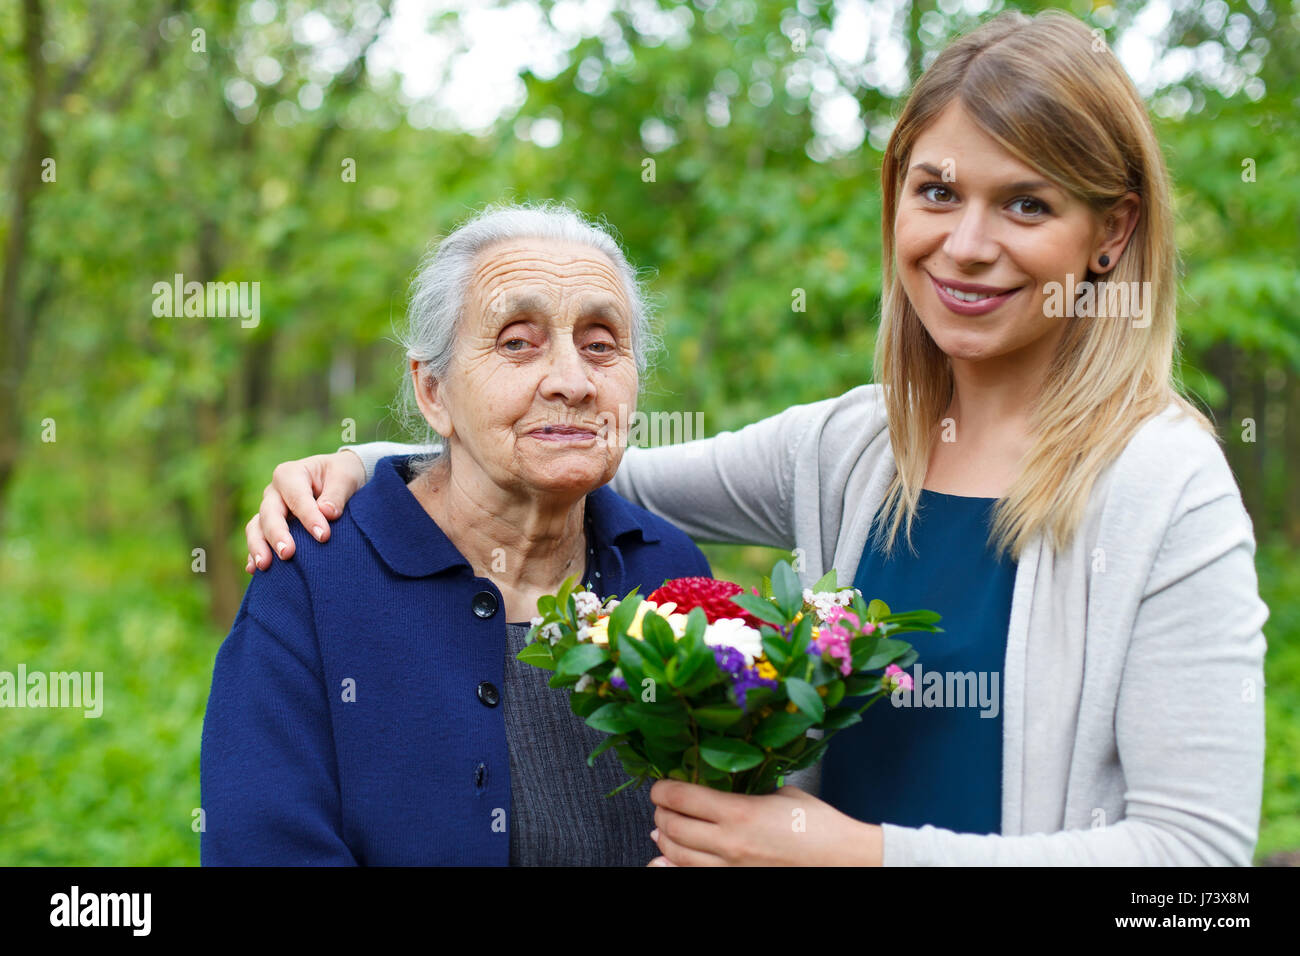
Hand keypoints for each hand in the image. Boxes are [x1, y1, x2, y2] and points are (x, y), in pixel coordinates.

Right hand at [245, 451, 365, 571]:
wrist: (338, 478)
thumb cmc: (342, 474)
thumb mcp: (346, 477)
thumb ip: (337, 493)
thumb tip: (327, 513)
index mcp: (291, 474)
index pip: (297, 496)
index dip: (308, 516)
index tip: (323, 536)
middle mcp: (275, 492)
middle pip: (270, 513)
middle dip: (277, 534)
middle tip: (287, 554)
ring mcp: (270, 510)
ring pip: (256, 527)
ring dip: (259, 546)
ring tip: (264, 565)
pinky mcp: (269, 527)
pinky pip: (257, 540)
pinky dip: (254, 554)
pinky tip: (254, 570)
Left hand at [647, 780, 882, 865]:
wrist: (843, 860)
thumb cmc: (817, 824)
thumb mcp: (778, 794)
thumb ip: (744, 792)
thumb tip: (721, 790)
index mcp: (739, 812)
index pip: (682, 798)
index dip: (663, 789)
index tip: (660, 785)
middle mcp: (729, 843)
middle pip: (673, 827)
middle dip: (661, 812)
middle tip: (662, 804)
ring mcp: (731, 868)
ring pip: (677, 855)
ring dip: (664, 839)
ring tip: (662, 829)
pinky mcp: (738, 881)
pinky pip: (694, 875)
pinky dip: (674, 867)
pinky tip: (665, 860)